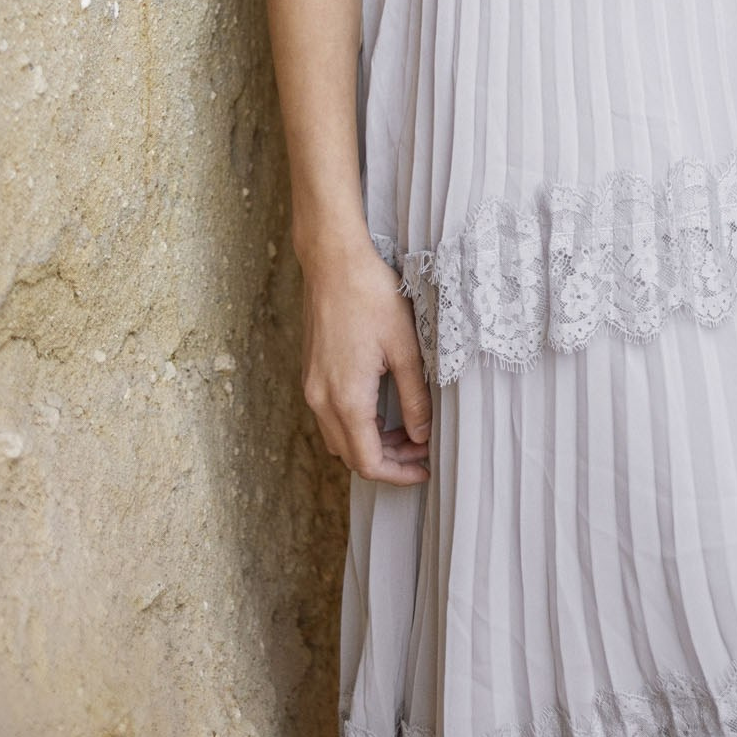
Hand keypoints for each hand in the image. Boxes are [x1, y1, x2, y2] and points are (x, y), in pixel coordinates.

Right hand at [300, 240, 431, 485]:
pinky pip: (331, 418)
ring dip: (372, 444)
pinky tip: (383, 410)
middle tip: (423, 448)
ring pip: (340, 439)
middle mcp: (321, 401)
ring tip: (407, 430)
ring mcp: (312, 388)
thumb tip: (422, 435)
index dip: (399, 474)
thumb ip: (414, 397)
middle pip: (352, 456)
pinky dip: (357, 426)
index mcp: (345, 399)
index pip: (369, 462)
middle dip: (390, 461)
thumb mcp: (404, 346)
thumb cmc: (371, 296)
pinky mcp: (311, 375)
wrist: (333, 262)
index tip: (425, 468)